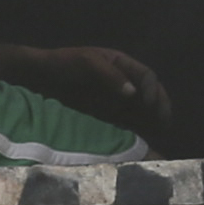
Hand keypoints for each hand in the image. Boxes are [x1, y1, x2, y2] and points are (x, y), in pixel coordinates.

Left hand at [3, 44, 177, 137]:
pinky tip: (140, 142)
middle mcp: (122, 81)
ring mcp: (114, 98)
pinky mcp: (104, 114)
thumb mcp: (87, 62)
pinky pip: (125, 123)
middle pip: (148, 95)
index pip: (146, 77)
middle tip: (165, 126)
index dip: (153, 90)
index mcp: (121, 64)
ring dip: (150, 122)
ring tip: (158, 137)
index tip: (152, 105)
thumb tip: (133, 93)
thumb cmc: (63, 64)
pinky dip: (135, 131)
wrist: (38, 78)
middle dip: (159, 109)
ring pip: (140, 111)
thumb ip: (110, 75)